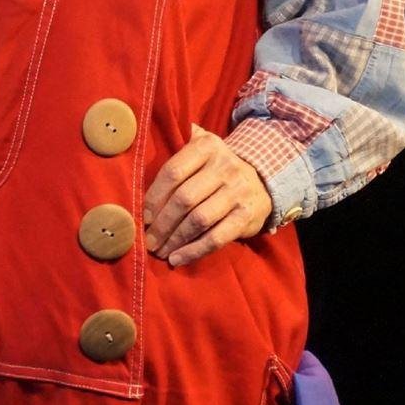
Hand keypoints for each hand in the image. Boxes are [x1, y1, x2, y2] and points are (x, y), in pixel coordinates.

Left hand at [142, 123, 272, 268]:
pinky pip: (216, 238)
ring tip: (160, 252)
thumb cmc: (217, 170)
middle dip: (162, 224)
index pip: (173, 172)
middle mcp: (225, 166)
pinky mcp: (246, 216)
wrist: (262, 183)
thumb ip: (177, 146)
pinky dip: (194, 251)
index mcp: (208, 147)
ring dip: (175, 240)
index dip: (154, 197)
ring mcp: (238, 192)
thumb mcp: (202, 149)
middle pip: (184, 199)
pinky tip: (178, 259)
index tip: (144, 217)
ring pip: (198, 220)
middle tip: (148, 241)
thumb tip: (143, 145)